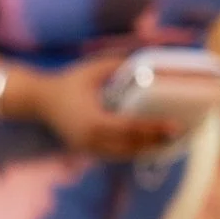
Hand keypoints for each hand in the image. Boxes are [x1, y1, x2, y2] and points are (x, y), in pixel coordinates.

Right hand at [27, 52, 183, 159]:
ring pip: (125, 154)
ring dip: (148, 149)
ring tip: (171, 141)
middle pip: (131, 146)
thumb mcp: (91, 69)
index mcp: (93, 121)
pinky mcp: (87, 150)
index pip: (130, 128)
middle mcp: (91, 139)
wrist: (39, 101)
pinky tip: (150, 145)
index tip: (175, 125)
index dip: (154, 128)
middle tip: (181, 133)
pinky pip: (116, 154)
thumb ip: (117, 65)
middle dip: (157, 142)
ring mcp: (88, 147)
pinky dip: (135, 151)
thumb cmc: (67, 82)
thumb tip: (146, 63)